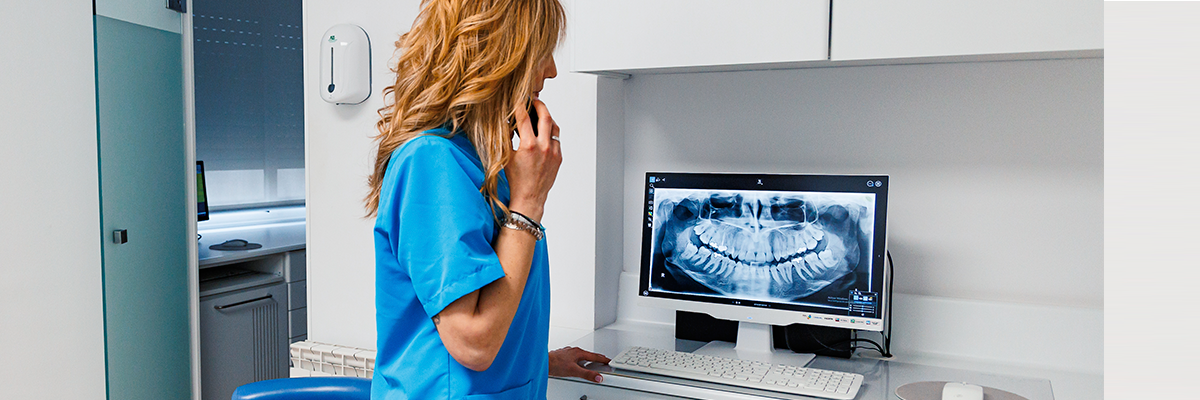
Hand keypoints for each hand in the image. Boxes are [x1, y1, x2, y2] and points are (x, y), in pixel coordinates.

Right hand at [506, 97, 560, 222]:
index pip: (525, 118)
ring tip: (540, 114)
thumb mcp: (506, 157)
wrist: (530, 197)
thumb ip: (505, 138)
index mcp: (529, 146)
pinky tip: (543, 131)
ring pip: (554, 126)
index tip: (519, 99)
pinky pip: (557, 138)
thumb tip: (505, 122)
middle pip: (545, 117)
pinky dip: (551, 132)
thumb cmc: (516, 180)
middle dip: (540, 105)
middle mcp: (544, 147)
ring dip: (548, 117)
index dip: (521, 105)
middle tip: (535, 100)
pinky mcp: (559, 157)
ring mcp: (554, 152)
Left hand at [548, 346, 609, 382]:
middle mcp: (573, 351)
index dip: (603, 359)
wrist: (543, 362)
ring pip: (580, 356)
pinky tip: (575, 365)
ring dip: (587, 360)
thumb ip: (587, 375)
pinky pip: (574, 358)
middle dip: (596, 358)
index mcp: (579, 352)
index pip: (595, 356)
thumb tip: (598, 377)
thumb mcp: (574, 371)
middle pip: (588, 355)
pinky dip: (578, 361)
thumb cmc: (555, 364)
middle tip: (602, 361)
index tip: (609, 360)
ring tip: (590, 364)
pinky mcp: (562, 356)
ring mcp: (568, 353)